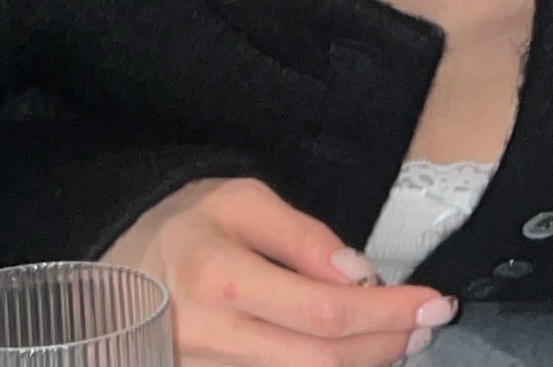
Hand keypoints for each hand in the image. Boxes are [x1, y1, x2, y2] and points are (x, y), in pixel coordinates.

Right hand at [103, 175, 456, 366]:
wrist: (119, 265)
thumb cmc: (188, 222)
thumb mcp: (243, 200)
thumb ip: (302, 236)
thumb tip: (359, 274)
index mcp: (223, 278)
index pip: (324, 311)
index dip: (387, 312)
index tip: (433, 300)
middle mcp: (216, 337)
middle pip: (323, 362)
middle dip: (388, 344)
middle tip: (431, 322)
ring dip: (367, 365)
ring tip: (404, 337)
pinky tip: (359, 355)